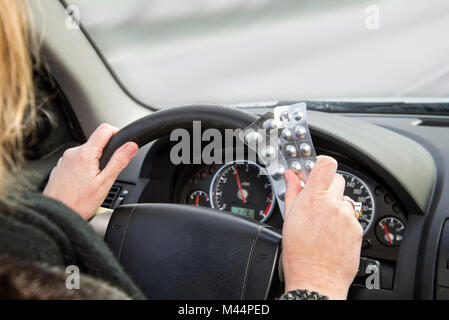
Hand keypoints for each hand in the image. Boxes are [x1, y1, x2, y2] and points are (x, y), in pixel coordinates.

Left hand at [43, 124, 137, 219]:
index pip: (105, 129)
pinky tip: (83, 185)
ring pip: (86, 153)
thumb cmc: (79, 203)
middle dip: (105, 154)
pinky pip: (76, 162)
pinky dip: (83, 169)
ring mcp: (64, 160)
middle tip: (107, 174)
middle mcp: (72, 153)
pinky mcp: (60, 168)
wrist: (56, 216)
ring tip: (94, 183)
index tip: (121, 145)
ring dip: (94, 163)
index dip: (117, 133)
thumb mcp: (105, 182)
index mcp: (86, 153)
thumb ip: (119, 161)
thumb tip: (131, 146)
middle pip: (95, 142)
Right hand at [282, 155, 362, 299]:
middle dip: (326, 186)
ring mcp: (347, 217)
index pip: (326, 164)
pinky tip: (331, 234)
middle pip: (337, 179)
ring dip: (335, 205)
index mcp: (314, 198)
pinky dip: (342, 221)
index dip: (321, 163)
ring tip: (323, 223)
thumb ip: (292, 192)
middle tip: (316, 200)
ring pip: (344, 199)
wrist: (316, 278)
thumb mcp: (289, 217)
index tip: (315, 168)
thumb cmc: (299, 253)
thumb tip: (291, 176)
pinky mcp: (357, 229)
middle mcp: (334, 204)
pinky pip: (350, 217)